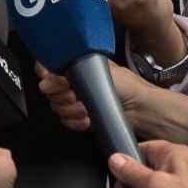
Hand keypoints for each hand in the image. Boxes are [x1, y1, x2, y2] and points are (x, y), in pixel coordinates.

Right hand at [36, 62, 187, 143]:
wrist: (142, 110)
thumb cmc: (126, 86)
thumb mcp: (96, 71)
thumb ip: (67, 73)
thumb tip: (45, 79)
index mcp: (77, 65)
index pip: (48, 66)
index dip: (48, 75)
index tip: (55, 81)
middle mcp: (74, 82)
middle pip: (49, 90)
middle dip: (62, 96)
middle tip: (74, 96)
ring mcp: (76, 101)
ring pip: (57, 107)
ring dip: (71, 110)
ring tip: (85, 109)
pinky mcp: (81, 118)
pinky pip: (66, 121)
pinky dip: (76, 122)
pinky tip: (88, 119)